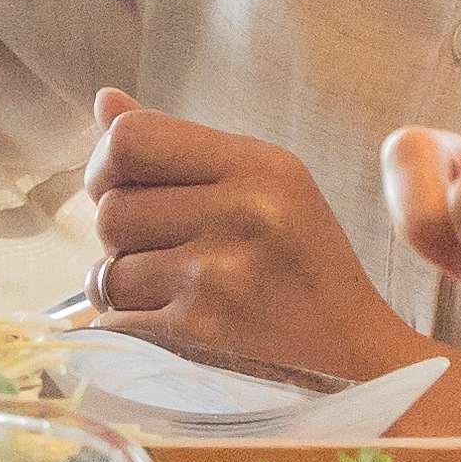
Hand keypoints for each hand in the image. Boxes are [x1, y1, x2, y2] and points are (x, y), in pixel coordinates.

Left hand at [81, 91, 427, 379]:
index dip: (105, 164)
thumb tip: (104, 101)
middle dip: (120, 237)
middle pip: (109, 209)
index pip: (131, 138)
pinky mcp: (200, 334)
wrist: (356, 361)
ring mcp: (218, 276)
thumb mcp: (267, 187)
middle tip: (160, 252)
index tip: (120, 188)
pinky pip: (114, 321)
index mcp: (259, 165)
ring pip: (106, 271)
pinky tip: (169, 327)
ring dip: (123, 287)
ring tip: (170, 292)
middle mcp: (241, 213)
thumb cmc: (303, 267)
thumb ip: (180, 145)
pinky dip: (126, 329)